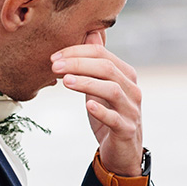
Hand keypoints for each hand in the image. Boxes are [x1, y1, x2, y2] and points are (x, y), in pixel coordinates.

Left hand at [52, 35, 142, 179]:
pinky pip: (115, 118)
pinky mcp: (126, 130)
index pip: (102, 54)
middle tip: (54, 66)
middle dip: (78, 64)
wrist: (121, 152)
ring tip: (65, 81)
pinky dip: (101, 110)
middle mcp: (132, 89)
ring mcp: (131, 110)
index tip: (54, 57)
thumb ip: (97, 63)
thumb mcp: (101, 87)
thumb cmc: (109, 115)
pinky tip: (88, 105)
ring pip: (112, 90)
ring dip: (86, 83)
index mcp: (125, 75)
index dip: (77, 52)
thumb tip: (92, 33)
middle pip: (107, 68)